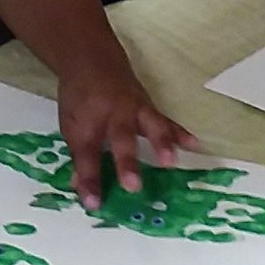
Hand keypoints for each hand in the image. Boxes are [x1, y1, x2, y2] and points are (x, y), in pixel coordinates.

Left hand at [56, 61, 190, 207]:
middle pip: (120, 140)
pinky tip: (194, 144)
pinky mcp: (148, 106)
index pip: (87, 156)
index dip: (90, 181)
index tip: (94, 204)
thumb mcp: (70, 126)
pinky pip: (165, 120)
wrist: (92, 59)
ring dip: (160, 143)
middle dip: (127, 163)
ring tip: (170, 162)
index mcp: (86, 123)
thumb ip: (80, 159)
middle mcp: (111, 115)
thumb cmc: (79, 99)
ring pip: (148, 125)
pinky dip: (179, 133)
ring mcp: (133, 108)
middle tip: (133, 186)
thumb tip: (87, 193)